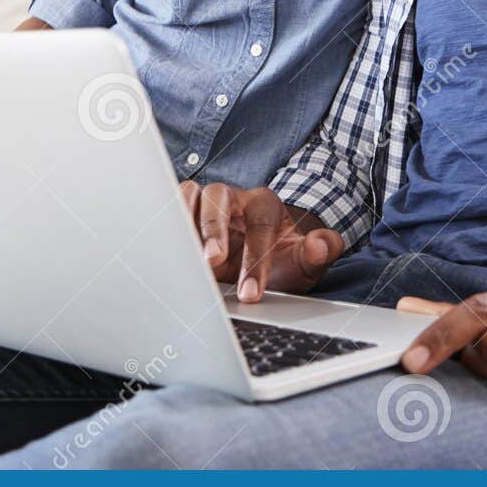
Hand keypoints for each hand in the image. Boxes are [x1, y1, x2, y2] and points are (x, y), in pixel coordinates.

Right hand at [179, 183, 343, 301]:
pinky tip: (166, 252)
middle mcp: (234, 198)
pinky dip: (166, 224)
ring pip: (190, 194)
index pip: (261, 223)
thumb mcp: (305, 261)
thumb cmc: (282, 260)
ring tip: (184, 254)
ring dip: (184, 221)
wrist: (263, 260)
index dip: (256, 258)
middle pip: (218, 195)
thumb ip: (320, 251)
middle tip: (212, 262)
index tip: (251, 292)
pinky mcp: (184, 215)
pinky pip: (169, 207)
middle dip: (214, 228)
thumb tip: (321, 244)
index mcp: (266, 204)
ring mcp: (206, 204)